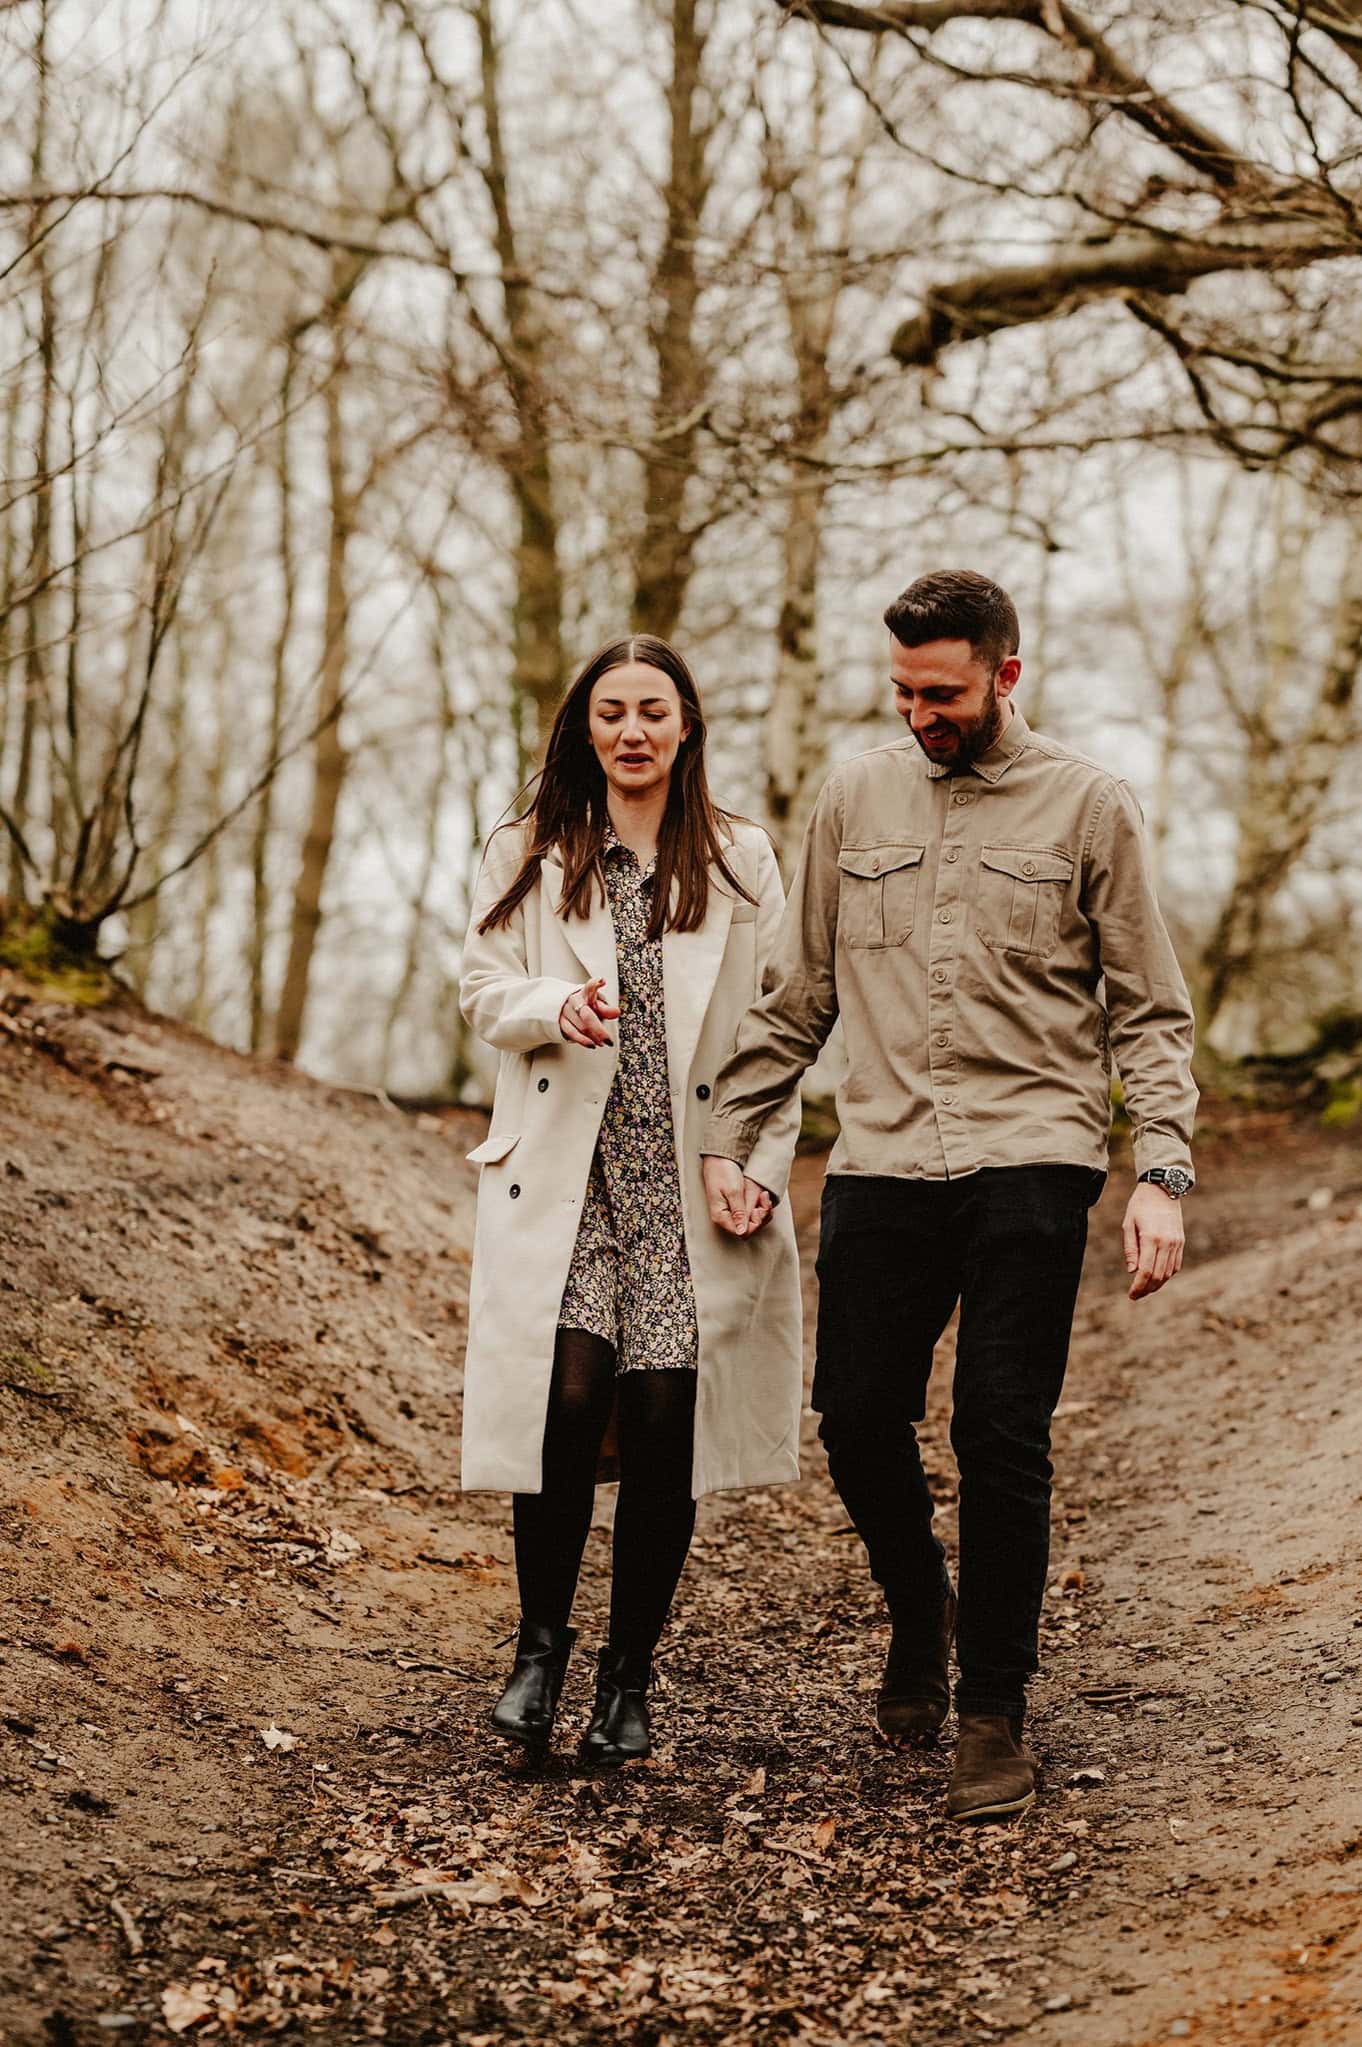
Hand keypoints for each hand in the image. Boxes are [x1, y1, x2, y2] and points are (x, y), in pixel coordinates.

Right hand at [558, 977, 619, 1048]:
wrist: (567, 1006)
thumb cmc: (586, 1005)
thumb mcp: (598, 1004)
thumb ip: (607, 1009)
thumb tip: (617, 1013)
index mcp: (586, 993)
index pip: (590, 986)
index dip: (595, 984)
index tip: (601, 981)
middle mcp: (574, 1000)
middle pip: (587, 1016)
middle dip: (599, 1030)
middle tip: (609, 1040)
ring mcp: (566, 1011)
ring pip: (580, 1027)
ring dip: (593, 1037)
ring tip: (603, 1043)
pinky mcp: (561, 1021)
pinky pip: (572, 1033)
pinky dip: (583, 1041)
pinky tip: (591, 1044)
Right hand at [703, 1155, 773, 1237]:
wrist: (719, 1158)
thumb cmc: (723, 1172)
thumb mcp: (733, 1191)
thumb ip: (739, 1212)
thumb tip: (741, 1232)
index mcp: (721, 1217)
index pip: (742, 1233)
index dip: (755, 1224)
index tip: (758, 1209)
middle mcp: (725, 1218)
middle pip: (749, 1229)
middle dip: (761, 1216)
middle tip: (764, 1199)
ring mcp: (731, 1213)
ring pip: (752, 1222)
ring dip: (763, 1211)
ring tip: (764, 1196)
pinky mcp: (736, 1207)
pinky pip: (751, 1214)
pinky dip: (760, 1207)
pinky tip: (762, 1197)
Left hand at [1122, 1182, 1184, 1300]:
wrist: (1162, 1188)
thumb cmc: (1140, 1205)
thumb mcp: (1128, 1224)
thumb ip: (1130, 1249)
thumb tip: (1132, 1271)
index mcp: (1151, 1238)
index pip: (1146, 1271)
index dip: (1138, 1286)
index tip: (1131, 1295)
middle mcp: (1166, 1243)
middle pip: (1158, 1276)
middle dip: (1147, 1289)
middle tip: (1136, 1295)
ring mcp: (1176, 1243)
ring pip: (1169, 1272)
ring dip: (1157, 1284)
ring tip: (1144, 1289)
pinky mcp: (1181, 1241)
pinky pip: (1176, 1265)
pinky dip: (1167, 1274)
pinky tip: (1157, 1277)